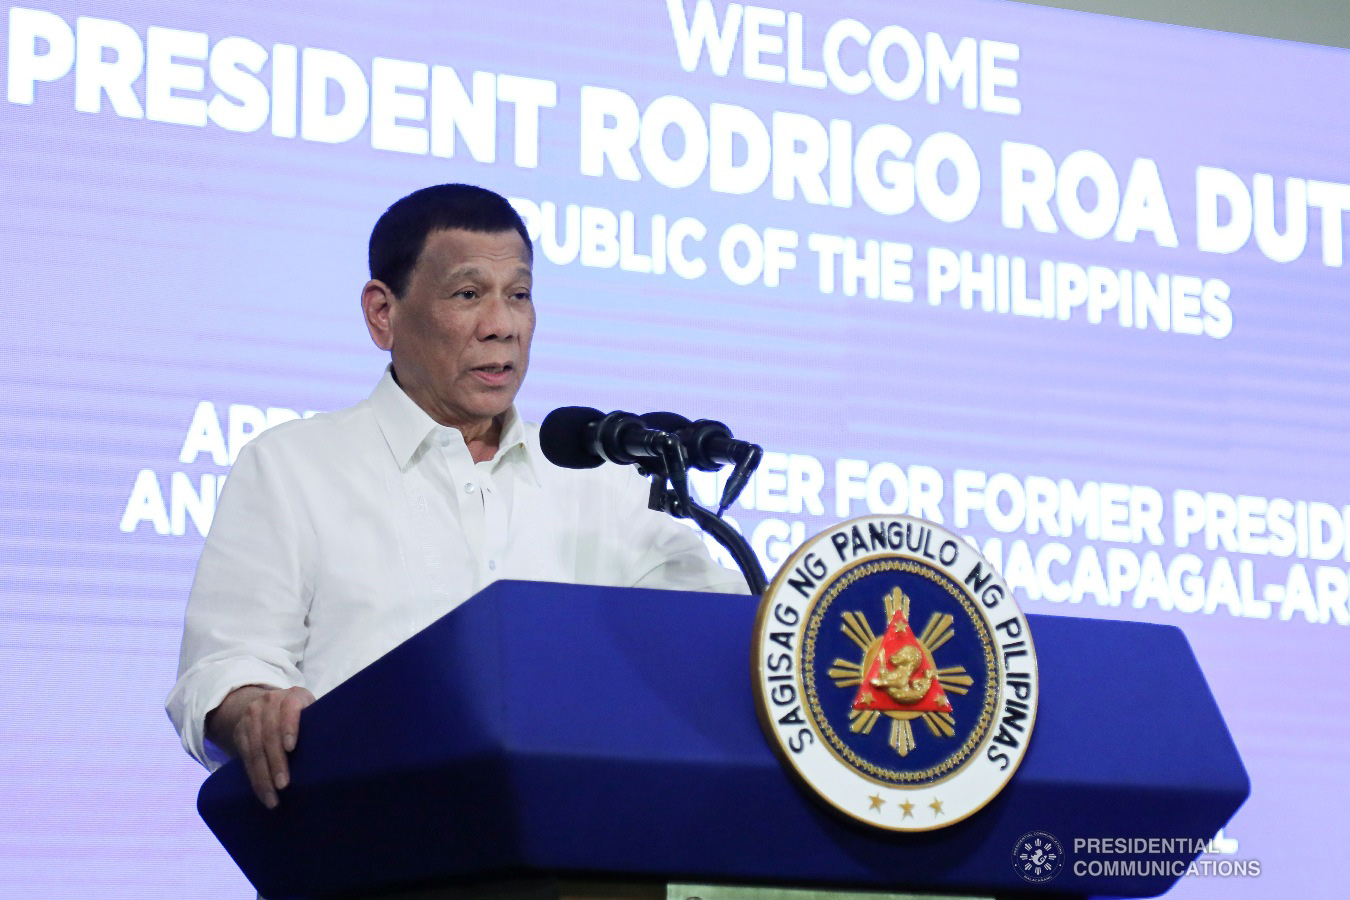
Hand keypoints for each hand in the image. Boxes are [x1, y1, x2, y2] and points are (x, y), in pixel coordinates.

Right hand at [207, 685, 315, 808]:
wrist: (265, 704)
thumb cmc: (301, 714)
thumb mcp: (311, 710)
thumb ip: (319, 724)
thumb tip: (339, 751)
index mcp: (293, 696)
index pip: (289, 709)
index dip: (289, 727)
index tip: (291, 748)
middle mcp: (270, 702)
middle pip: (270, 735)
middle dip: (276, 762)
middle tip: (284, 785)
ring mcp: (252, 716)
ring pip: (256, 750)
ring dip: (263, 777)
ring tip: (273, 798)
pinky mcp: (240, 732)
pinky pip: (246, 758)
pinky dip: (255, 778)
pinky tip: (263, 793)